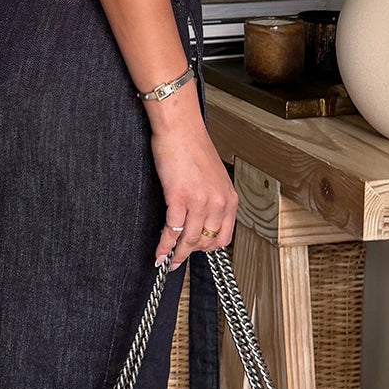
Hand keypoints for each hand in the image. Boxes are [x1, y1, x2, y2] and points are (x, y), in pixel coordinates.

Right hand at [148, 111, 237, 267]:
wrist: (180, 127)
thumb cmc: (192, 146)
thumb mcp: (213, 177)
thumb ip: (212, 199)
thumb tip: (200, 218)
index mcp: (229, 198)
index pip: (224, 236)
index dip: (208, 248)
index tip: (196, 252)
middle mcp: (219, 202)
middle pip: (207, 242)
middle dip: (191, 253)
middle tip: (178, 259)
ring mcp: (200, 201)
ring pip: (190, 240)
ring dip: (177, 254)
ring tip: (167, 260)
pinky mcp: (179, 198)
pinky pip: (172, 230)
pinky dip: (164, 245)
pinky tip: (159, 252)